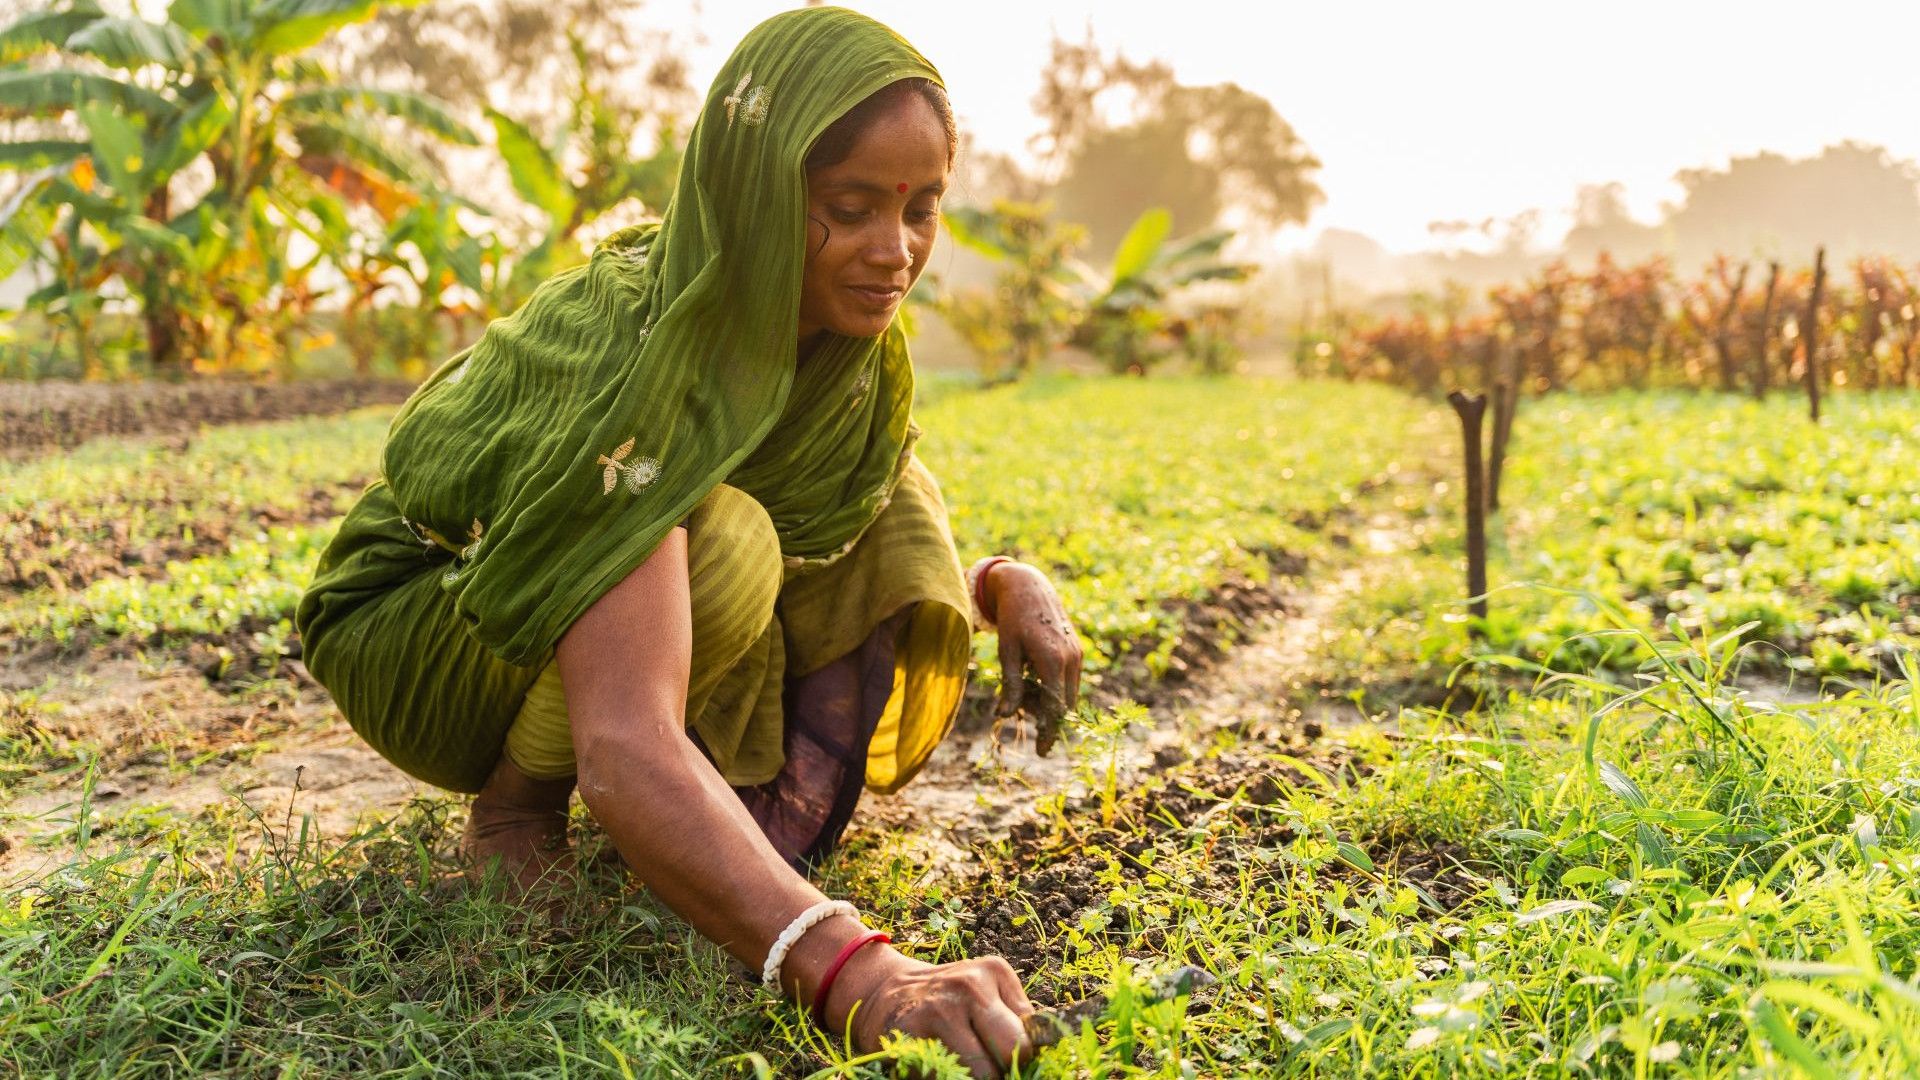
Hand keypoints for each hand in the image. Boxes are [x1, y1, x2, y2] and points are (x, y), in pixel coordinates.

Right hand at [827, 946, 1035, 1077]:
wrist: (884, 992)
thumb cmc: (949, 1002)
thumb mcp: (986, 994)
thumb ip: (1015, 1019)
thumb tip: (1048, 1055)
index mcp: (994, 972)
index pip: (1030, 1034)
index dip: (1024, 1060)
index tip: (1012, 1065)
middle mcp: (969, 985)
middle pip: (1012, 1052)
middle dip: (1004, 1071)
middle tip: (989, 1070)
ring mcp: (938, 1009)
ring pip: (981, 1074)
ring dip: (973, 1077)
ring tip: (960, 1066)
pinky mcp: (910, 1034)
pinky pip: (946, 1077)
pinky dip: (945, 1078)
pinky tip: (936, 1065)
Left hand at [986, 561, 1082, 721]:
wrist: (1029, 587)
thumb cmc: (1012, 619)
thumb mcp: (1007, 652)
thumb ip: (1011, 685)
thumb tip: (1005, 716)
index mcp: (1052, 660)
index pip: (1055, 708)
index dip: (1048, 732)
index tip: (1042, 753)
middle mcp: (1071, 659)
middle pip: (1064, 705)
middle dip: (1044, 715)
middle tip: (1020, 704)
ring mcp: (1077, 655)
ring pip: (1068, 695)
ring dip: (1048, 701)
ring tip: (1024, 684)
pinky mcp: (1077, 651)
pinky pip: (1069, 681)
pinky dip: (1053, 687)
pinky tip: (1034, 674)